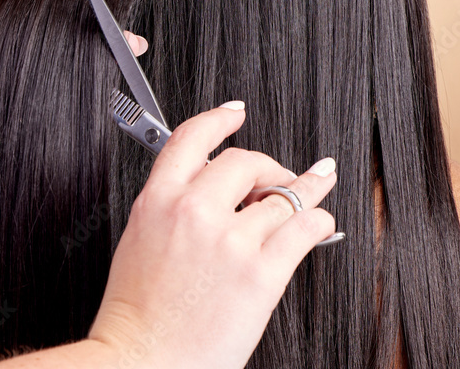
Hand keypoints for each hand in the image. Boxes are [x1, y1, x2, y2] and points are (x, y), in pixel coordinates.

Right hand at [88, 103, 338, 368]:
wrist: (142, 365)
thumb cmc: (138, 316)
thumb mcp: (140, 242)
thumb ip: (172, 207)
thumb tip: (214, 191)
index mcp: (158, 200)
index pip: (192, 138)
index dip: (219, 119)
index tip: (236, 114)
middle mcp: (195, 211)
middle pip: (245, 161)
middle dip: (268, 166)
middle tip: (279, 176)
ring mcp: (230, 240)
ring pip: (283, 195)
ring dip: (307, 189)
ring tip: (319, 185)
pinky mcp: (261, 273)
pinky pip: (304, 229)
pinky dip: (319, 221)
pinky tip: (321, 222)